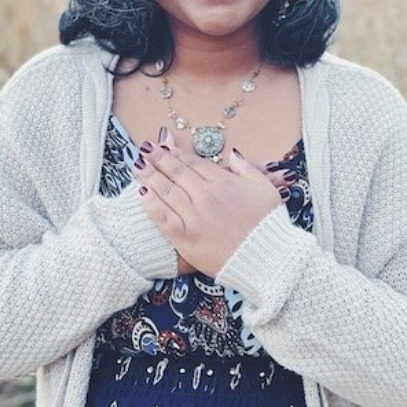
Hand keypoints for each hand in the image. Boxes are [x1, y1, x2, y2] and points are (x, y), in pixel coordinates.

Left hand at [135, 143, 281, 276]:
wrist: (267, 259)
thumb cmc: (268, 225)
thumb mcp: (265, 189)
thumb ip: (247, 169)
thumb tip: (232, 154)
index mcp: (224, 182)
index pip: (194, 163)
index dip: (177, 154)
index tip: (165, 146)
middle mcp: (206, 196)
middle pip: (177, 173)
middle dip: (159, 159)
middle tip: (145, 150)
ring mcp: (195, 217)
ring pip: (167, 191)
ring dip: (150, 176)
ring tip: (138, 166)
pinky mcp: (186, 238)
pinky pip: (164, 217)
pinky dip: (152, 205)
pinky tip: (142, 194)